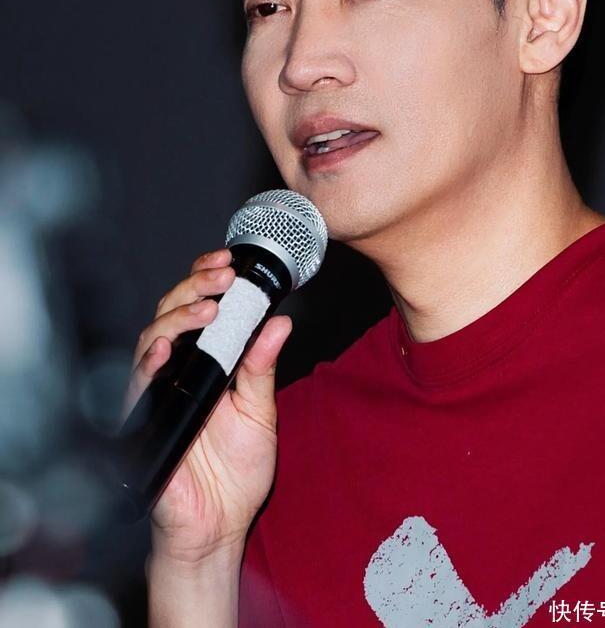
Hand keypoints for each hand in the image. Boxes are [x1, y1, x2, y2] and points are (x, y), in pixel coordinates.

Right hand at [122, 248, 291, 564]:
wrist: (218, 527)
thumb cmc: (235, 474)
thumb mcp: (260, 412)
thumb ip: (263, 367)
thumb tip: (280, 322)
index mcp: (207, 363)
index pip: (199, 309)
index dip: (208, 281)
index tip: (230, 264)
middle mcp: (179, 372)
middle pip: (173, 314)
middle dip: (195, 287)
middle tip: (223, 277)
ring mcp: (159, 393)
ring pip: (152, 339)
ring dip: (178, 317)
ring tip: (208, 307)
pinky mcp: (143, 421)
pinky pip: (138, 387)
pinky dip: (149, 364)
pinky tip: (166, 349)